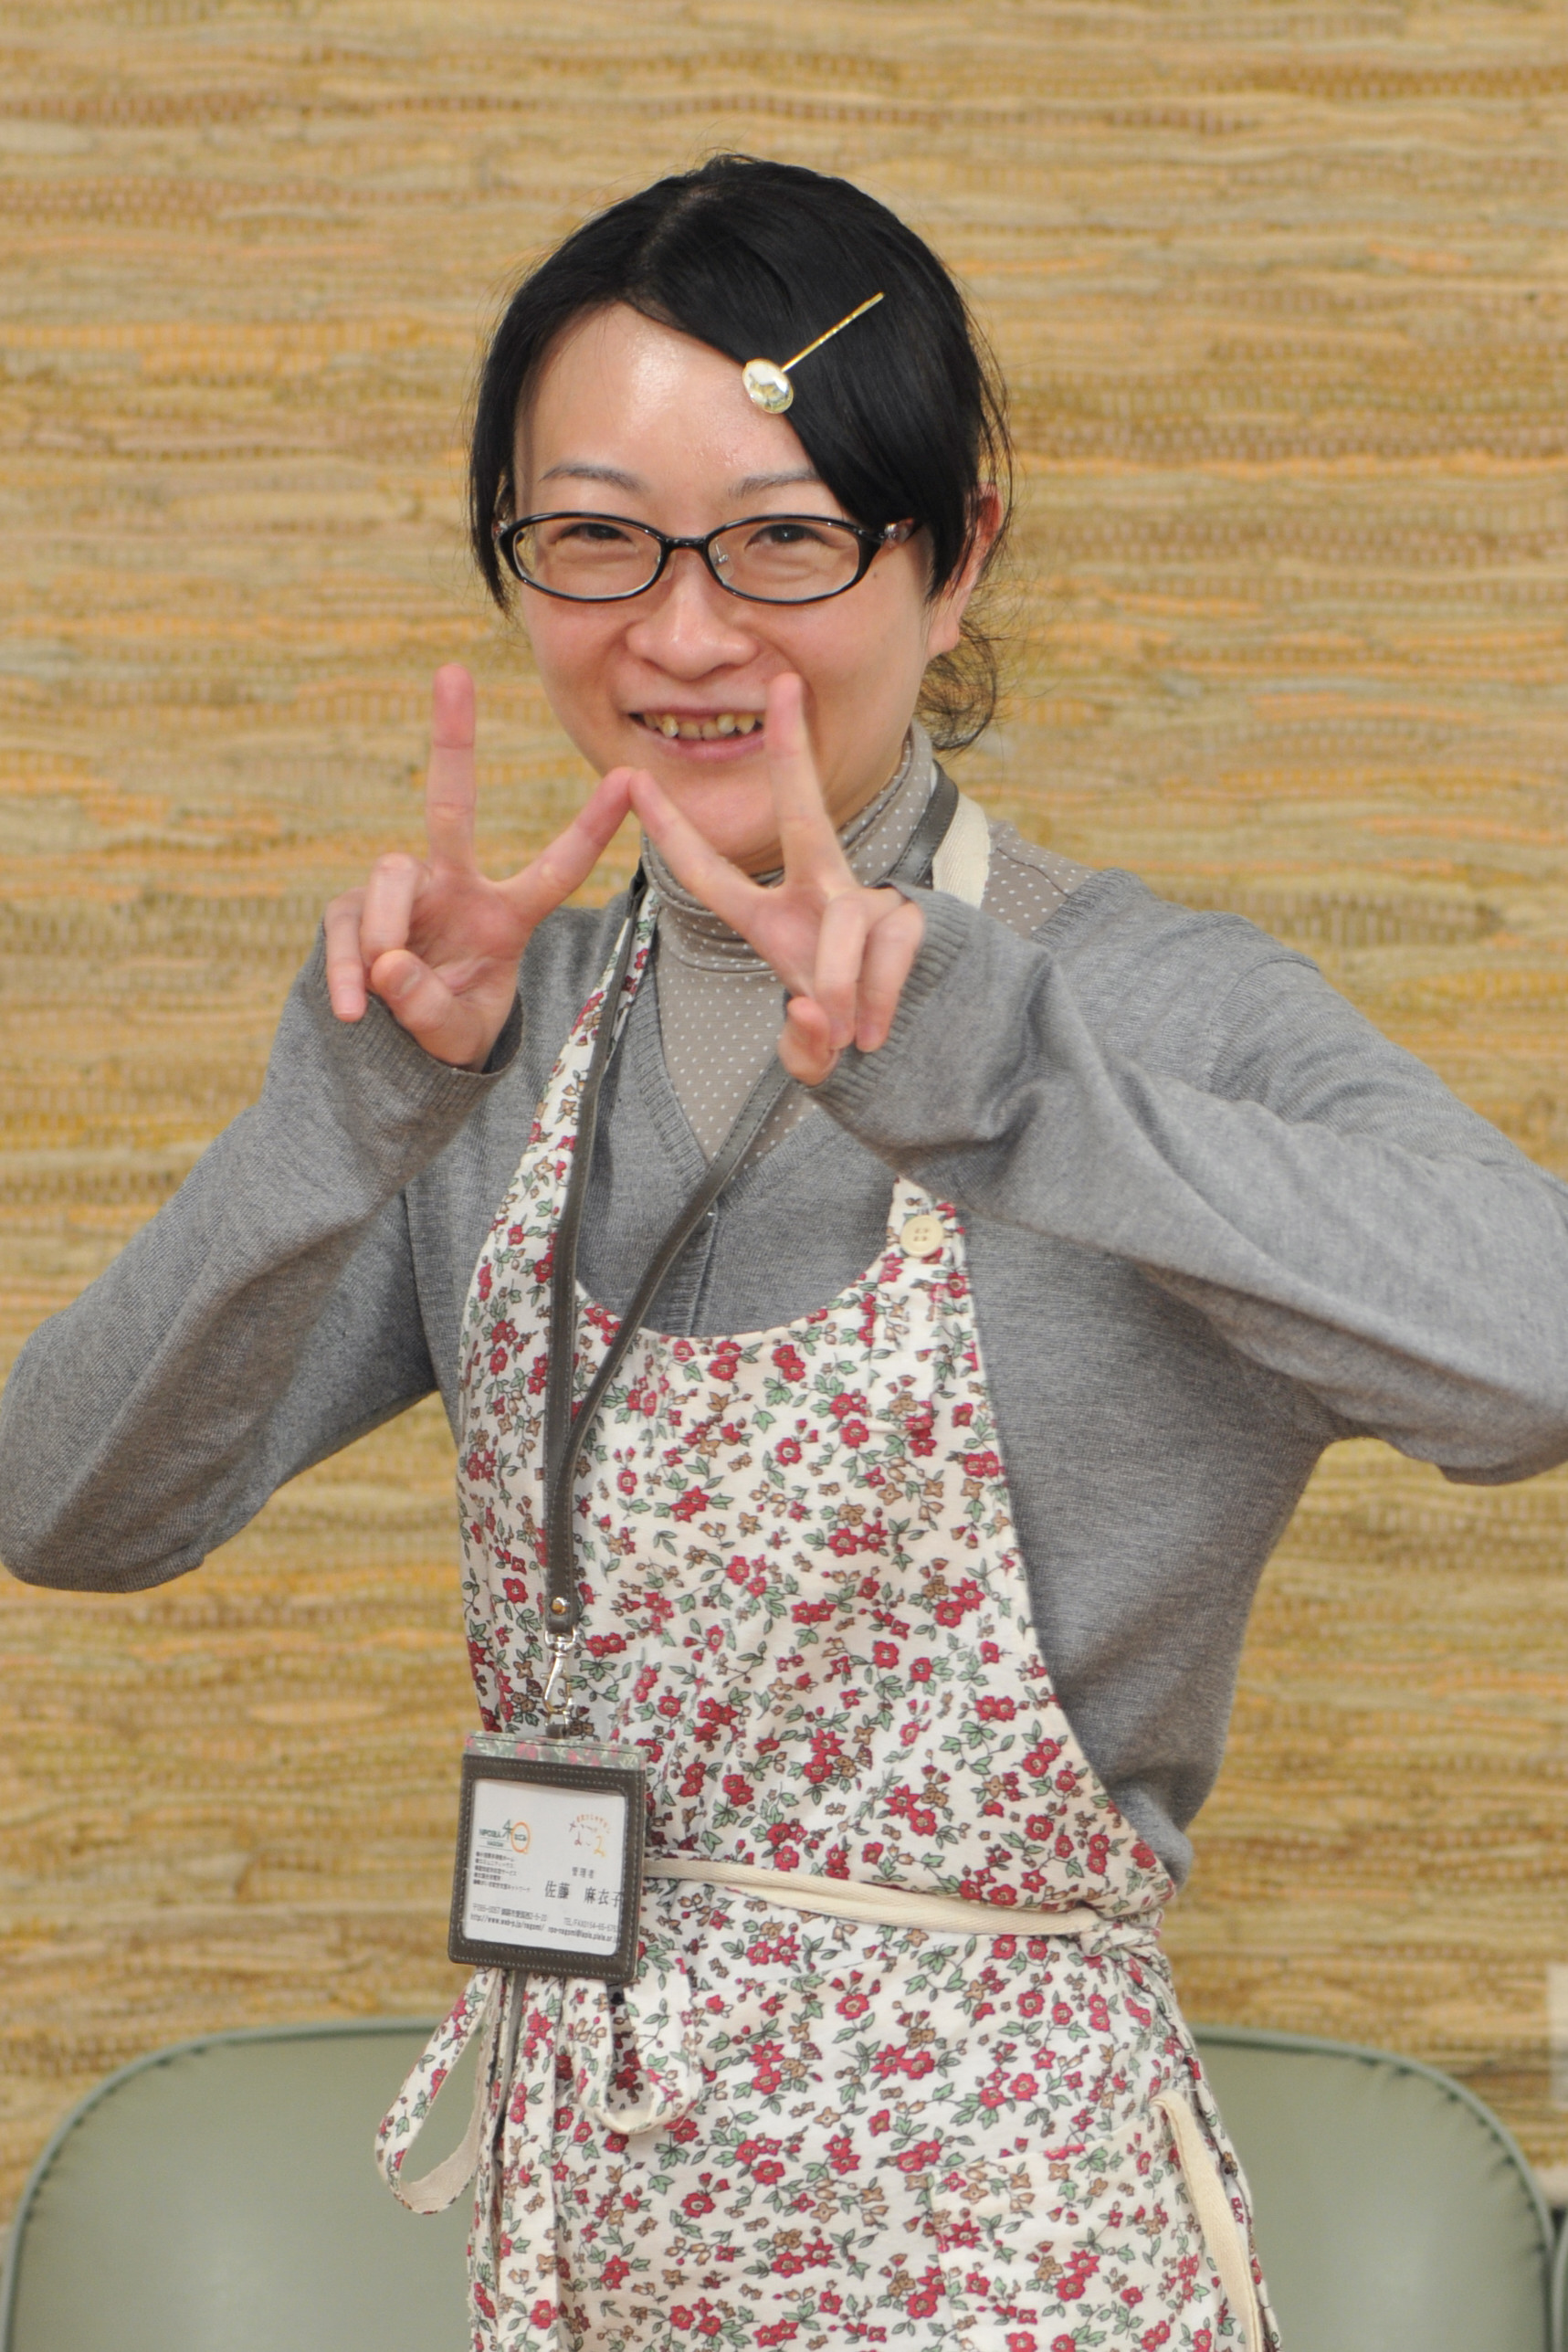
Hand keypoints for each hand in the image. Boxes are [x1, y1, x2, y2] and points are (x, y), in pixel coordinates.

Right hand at [325, 665, 631, 1068]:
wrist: (393, 1051)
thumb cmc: (447, 1032)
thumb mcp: (456, 1034)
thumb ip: (432, 1009)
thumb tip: (388, 964)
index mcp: (505, 915)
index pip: (556, 868)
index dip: (591, 827)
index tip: (632, 778)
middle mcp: (455, 887)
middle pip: (452, 803)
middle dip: (454, 736)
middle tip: (453, 671)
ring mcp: (402, 894)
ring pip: (390, 876)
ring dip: (386, 928)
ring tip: (382, 988)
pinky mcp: (351, 912)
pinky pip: (346, 926)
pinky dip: (345, 970)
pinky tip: (350, 1010)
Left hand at [627, 674, 923, 1085]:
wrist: (914, 1042)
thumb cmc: (844, 1034)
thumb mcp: (811, 1052)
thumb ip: (804, 1046)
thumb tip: (816, 1014)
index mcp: (771, 918)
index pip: (710, 873)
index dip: (672, 830)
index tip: (631, 780)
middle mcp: (820, 892)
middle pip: (804, 812)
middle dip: (792, 749)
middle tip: (783, 686)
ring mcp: (867, 901)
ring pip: (845, 921)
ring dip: (839, 981)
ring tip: (847, 1032)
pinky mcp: (910, 918)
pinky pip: (888, 949)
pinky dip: (880, 997)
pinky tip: (876, 1030)